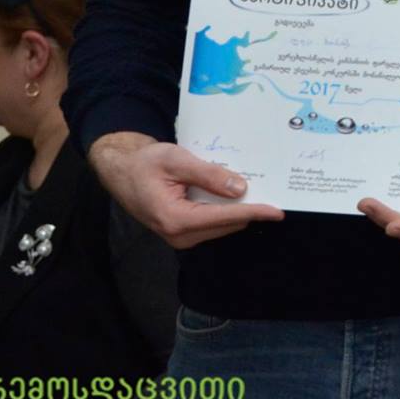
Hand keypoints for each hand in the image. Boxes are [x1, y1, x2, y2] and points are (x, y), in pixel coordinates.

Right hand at [88, 132, 285, 248]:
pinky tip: (234, 193)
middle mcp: (180, 235)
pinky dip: (226, 210)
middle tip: (270, 187)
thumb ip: (208, 175)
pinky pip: (213, 222)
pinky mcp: (183, 232)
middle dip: (250, 209)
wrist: (121, 171)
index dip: (254, 212)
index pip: (225, 218)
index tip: (278, 211)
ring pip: (223, 225)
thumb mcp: (176, 161)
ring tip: (256, 187)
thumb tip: (241, 189)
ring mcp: (182, 237)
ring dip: (239, 209)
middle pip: (228, 224)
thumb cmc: (144, 163)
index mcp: (176, 220)